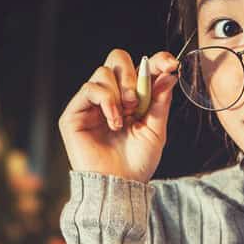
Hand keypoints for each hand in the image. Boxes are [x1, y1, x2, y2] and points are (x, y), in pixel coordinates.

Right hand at [58, 49, 178, 182]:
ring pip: (103, 71)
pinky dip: (106, 100)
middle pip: (117, 58)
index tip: (169, 65)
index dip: (156, 60)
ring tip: (125, 116)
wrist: (120, 185)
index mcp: (132, 97)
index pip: (141, 66)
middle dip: (132, 75)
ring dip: (119, 92)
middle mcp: (111, 96)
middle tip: (136, 101)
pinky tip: (114, 121)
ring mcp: (91, 103)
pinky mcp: (75, 113)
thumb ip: (160, 100)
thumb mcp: (156, 129)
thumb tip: (168, 73)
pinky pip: (89, 89)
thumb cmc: (137, 162)